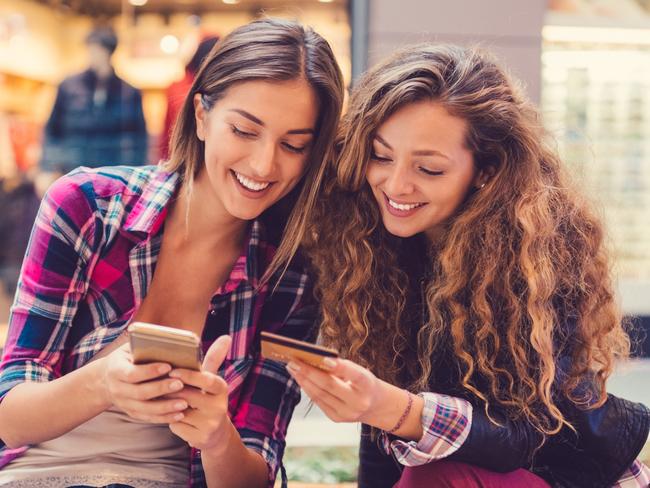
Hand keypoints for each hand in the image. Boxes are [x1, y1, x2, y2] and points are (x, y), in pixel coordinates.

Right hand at [101, 343, 188, 422]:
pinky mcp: (132, 413)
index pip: (132, 373)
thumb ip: (143, 346)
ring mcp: (124, 403)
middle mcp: (118, 389)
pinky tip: (180, 415)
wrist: (105, 380)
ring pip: (145, 409)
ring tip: (184, 403)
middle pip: (140, 392)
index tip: (168, 366)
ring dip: (165, 408)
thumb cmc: (125, 359)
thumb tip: (168, 342)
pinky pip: (148, 418)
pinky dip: (164, 418)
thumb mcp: (128, 349)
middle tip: (180, 384)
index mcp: (116, 370)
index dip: (149, 371)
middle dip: (161, 389)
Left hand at [166, 335, 232, 451]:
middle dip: (170, 390)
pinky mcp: (201, 438)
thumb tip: (225, 337)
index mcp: (221, 388)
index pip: (207, 379)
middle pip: (188, 395)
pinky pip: (176, 426)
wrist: (215, 433)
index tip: (172, 370)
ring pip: (179, 411)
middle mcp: (220, 406)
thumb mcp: (212, 381)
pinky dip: (171, 421)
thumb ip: (214, 359)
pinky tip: (172, 417)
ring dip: (168, 405)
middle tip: (156, 384)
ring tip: (160, 398)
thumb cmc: (208, 399)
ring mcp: (211, 424)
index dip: (189, 375)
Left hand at [286, 358, 381, 423]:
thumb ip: (342, 367)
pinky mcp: (337, 418)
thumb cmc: (363, 382)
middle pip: (329, 385)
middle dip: (309, 372)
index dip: (339, 367)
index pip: (354, 375)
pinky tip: (300, 378)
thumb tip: (315, 360)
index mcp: (367, 386)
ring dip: (303, 380)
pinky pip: (318, 401)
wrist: (374, 406)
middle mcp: (358, 402)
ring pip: (320, 394)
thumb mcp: (360, 372)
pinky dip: (308, 388)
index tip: (323, 358)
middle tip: (294, 361)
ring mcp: (347, 413)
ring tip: (292, 367)